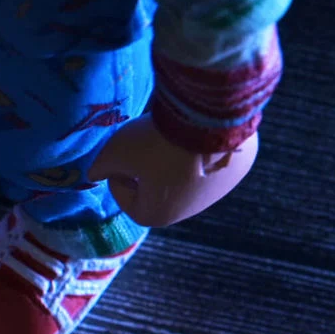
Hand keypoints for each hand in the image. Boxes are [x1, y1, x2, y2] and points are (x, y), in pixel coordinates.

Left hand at [88, 116, 257, 227]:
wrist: (209, 118)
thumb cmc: (155, 141)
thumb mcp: (114, 151)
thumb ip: (100, 166)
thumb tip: (95, 174)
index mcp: (155, 215)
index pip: (125, 197)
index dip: (118, 174)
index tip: (121, 156)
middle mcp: (189, 211)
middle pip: (158, 188)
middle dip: (147, 167)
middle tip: (146, 142)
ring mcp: (218, 192)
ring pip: (188, 175)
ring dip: (176, 159)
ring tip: (173, 135)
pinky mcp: (239, 171)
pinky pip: (214, 161)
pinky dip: (204, 150)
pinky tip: (199, 132)